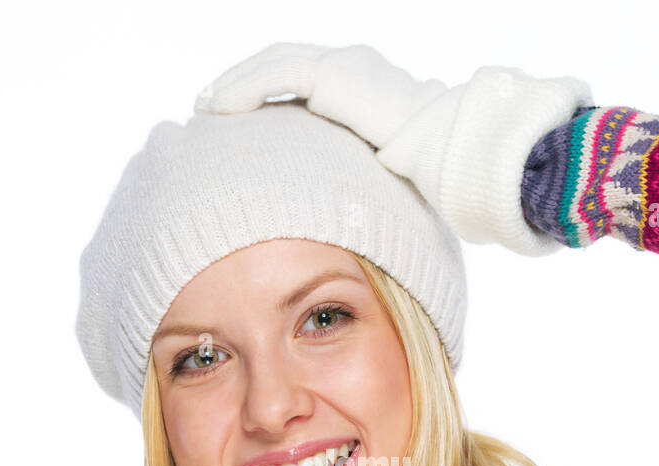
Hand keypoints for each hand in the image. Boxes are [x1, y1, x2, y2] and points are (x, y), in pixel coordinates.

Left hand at [195, 42, 448, 151]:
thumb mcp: (385, 173)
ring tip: (206, 106)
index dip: (268, 95)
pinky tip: (220, 108)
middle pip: (282, 65)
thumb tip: (344, 208)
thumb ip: (358, 173)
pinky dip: (244, 88)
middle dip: (242, 83)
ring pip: (274, 64)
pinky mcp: (335, 73)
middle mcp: (354, 65)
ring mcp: (346, 64)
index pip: (304, 81)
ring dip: (234, 84)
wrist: (452, 154)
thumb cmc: (431, 176)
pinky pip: (277, 75)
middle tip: (210, 105)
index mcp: (365, 86)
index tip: (239, 118)